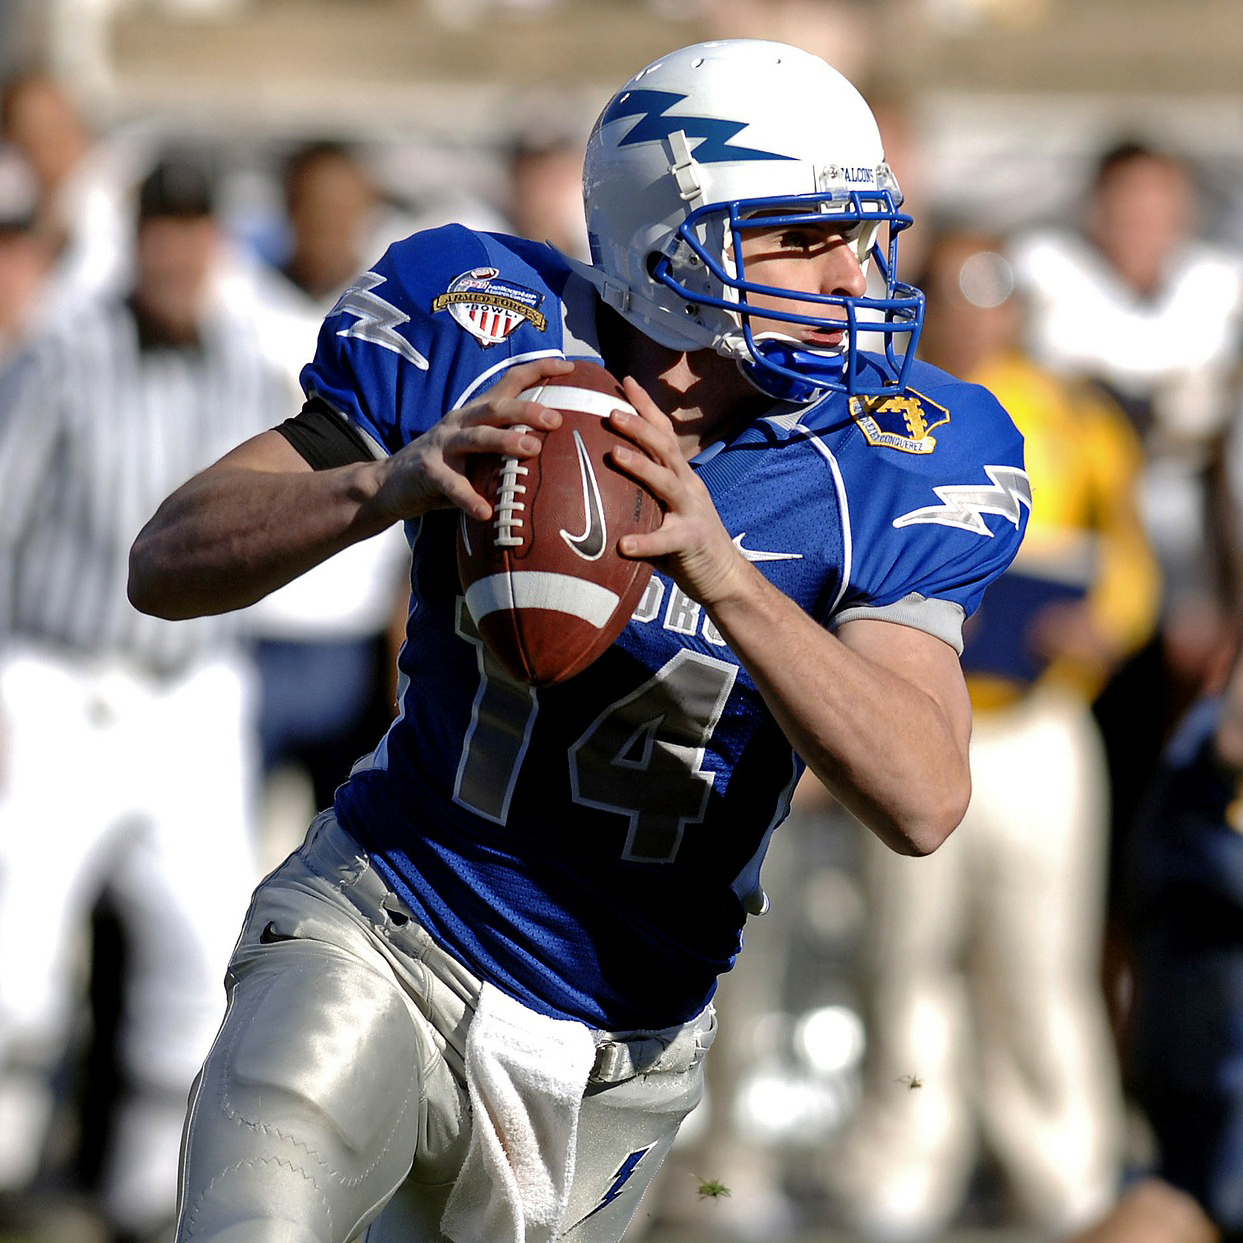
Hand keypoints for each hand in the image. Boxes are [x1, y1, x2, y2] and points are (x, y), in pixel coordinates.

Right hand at [370, 356, 572, 522]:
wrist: (389, 483)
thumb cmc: (445, 468)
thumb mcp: (477, 451)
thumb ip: (506, 447)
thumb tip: (557, 454)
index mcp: (476, 414)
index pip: (509, 382)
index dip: (538, 370)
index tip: (570, 366)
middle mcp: (460, 422)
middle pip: (496, 407)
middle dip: (527, 410)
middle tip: (556, 419)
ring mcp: (442, 445)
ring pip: (476, 437)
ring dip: (505, 442)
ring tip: (531, 450)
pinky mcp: (427, 471)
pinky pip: (451, 484)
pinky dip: (469, 498)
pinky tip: (486, 512)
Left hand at [606, 376, 750, 606]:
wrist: (723, 577)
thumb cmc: (683, 545)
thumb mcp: (661, 511)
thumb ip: (636, 496)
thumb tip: (591, 483)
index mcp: (680, 476)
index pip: (663, 433)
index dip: (645, 406)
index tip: (624, 380)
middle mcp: (688, 486)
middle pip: (664, 448)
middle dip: (639, 426)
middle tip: (610, 411)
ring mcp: (692, 512)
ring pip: (667, 482)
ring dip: (640, 466)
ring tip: (615, 455)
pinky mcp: (692, 541)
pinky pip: (667, 540)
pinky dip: (645, 541)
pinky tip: (623, 543)